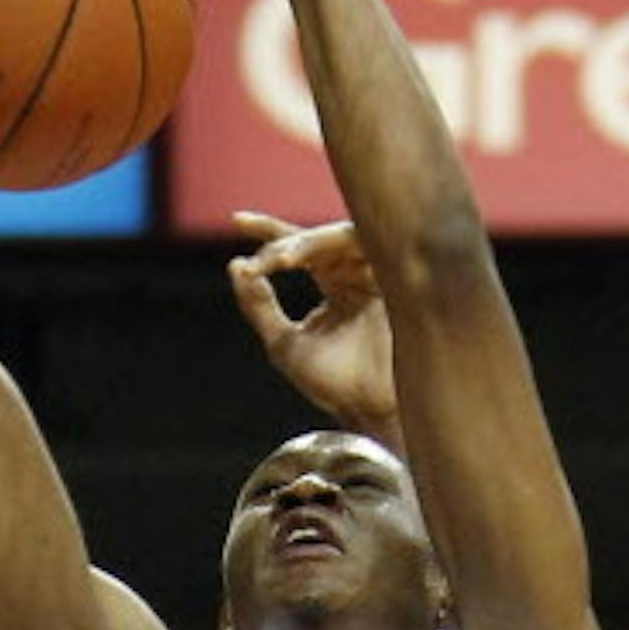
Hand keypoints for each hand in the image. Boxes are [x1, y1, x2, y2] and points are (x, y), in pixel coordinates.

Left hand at [227, 213, 399, 439]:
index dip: (268, 231)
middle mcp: (356, 273)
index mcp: (336, 284)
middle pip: (315, 240)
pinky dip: (328, 246)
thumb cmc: (331, 384)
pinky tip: (301, 260)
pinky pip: (360, 245)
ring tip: (279, 260)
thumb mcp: (282, 342)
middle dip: (282, 244)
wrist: (366, 408)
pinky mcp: (393, 275)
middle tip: (260, 261)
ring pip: (335, 237)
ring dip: (304, 243)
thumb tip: (235, 266)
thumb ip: (258, 306)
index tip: (235, 221)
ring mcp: (376, 272)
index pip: (299, 249)